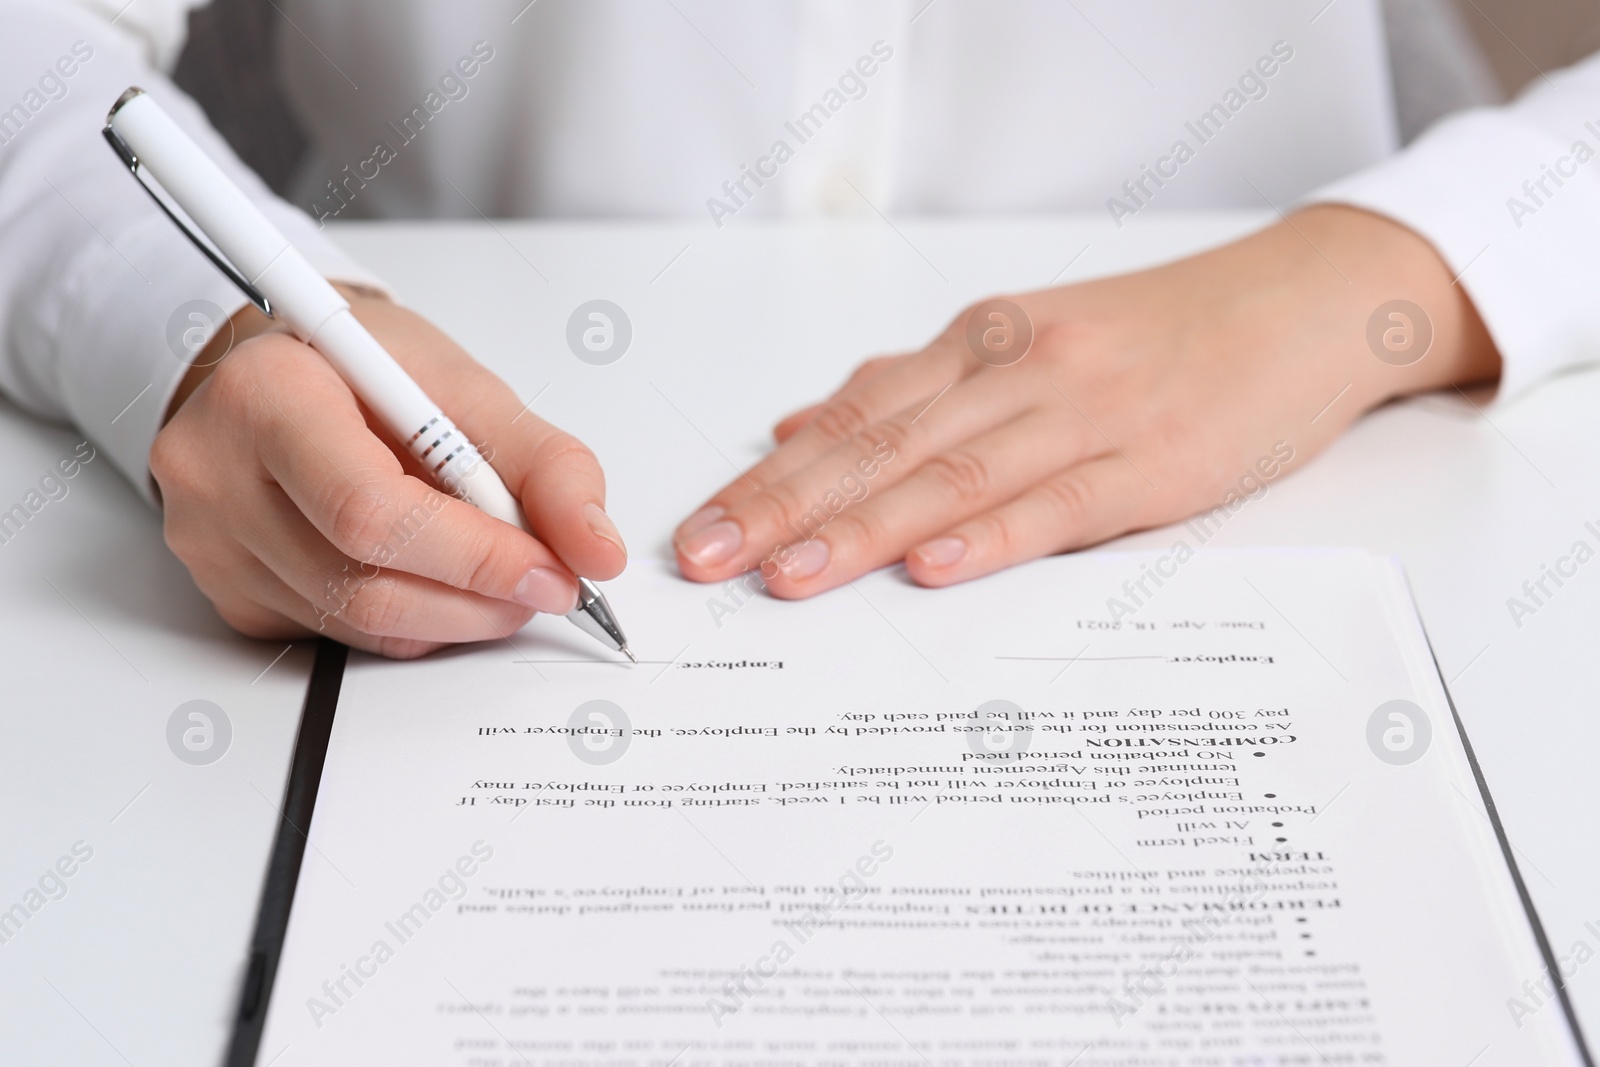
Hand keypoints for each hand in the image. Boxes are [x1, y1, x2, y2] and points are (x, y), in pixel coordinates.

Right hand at [152, 289, 625, 657]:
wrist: (285, 373)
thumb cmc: (365, 369)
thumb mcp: (464, 385)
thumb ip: (545, 464)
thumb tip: (595, 548)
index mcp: (268, 395)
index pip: (371, 510)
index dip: (474, 556)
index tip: (549, 570)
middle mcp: (217, 473)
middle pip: (364, 582)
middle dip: (479, 598)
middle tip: (544, 583)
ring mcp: (211, 543)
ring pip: (357, 624)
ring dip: (455, 617)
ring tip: (500, 578)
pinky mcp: (230, 594)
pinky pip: (339, 636)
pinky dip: (411, 622)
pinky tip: (434, 579)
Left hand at [673, 205, 1499, 595]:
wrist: (1303, 303)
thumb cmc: (1157, 335)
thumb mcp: (1025, 343)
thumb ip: (913, 390)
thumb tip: (796, 427)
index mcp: (982, 343)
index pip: (854, 415)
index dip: (770, 476)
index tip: (701, 526)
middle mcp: (1020, 369)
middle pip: (882, 446)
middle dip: (785, 507)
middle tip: (707, 559)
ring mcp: (1088, 414)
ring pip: (953, 473)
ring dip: (862, 528)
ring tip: (787, 576)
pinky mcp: (1156, 463)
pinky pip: (1060, 501)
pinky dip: (992, 535)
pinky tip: (934, 566)